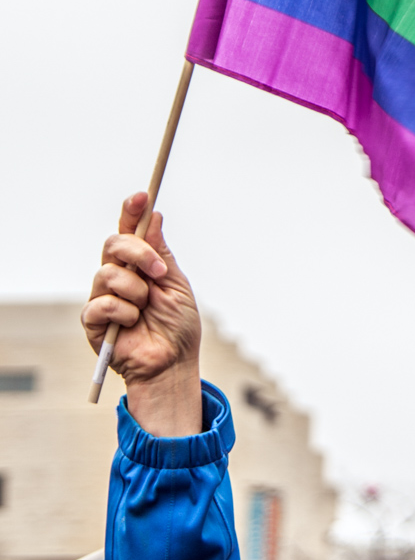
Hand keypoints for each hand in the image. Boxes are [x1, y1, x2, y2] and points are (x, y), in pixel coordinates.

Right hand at [82, 193, 202, 435]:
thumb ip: (161, 253)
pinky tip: (132, 325)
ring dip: (135, 290)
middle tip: (159, 273)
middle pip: (114, 244)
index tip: (141, 196)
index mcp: (140, 265)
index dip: (131, 212)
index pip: (130, 231)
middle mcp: (118, 276)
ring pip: (108, 273)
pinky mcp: (92, 320)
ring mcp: (103, 296)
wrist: (173, 363)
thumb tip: (154, 216)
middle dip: (138, 253)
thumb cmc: (178, 326)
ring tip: (146, 309)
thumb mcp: (176, 284)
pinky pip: (103, 303)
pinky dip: (124, 313)